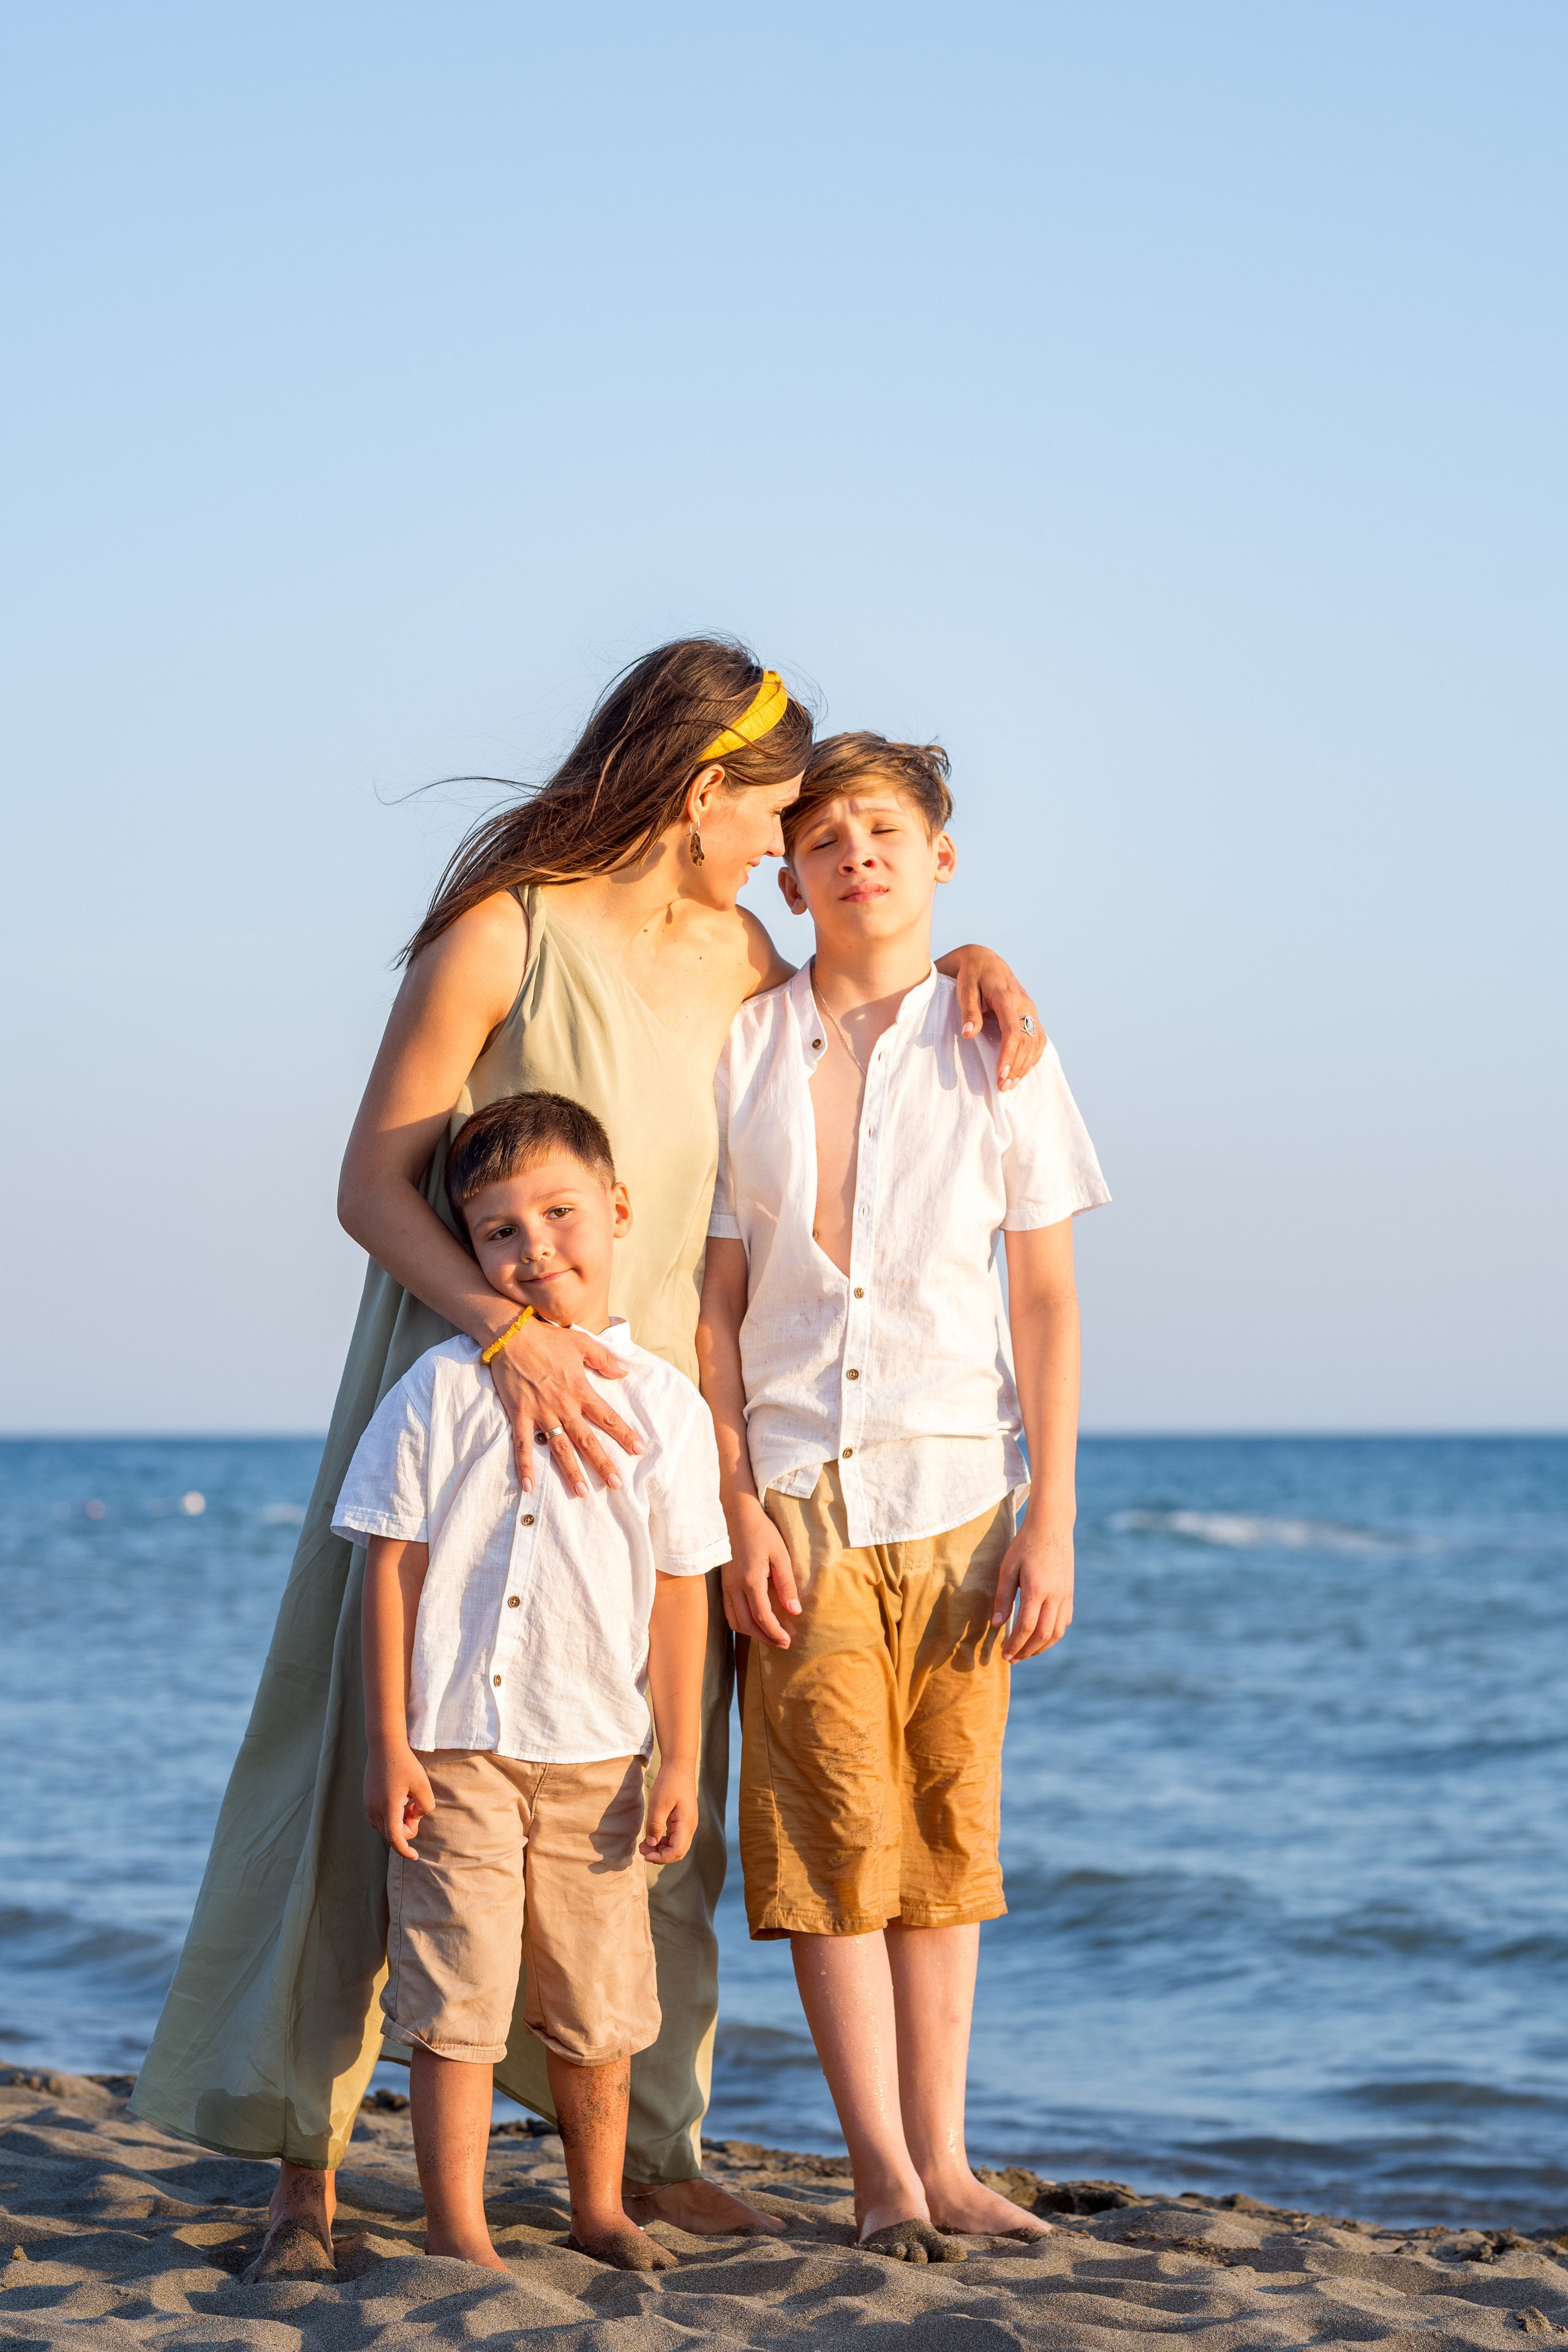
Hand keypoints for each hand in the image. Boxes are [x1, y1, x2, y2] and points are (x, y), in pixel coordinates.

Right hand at [364, 1742, 435, 1860]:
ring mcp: (368, 1806)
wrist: (384, 1747)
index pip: (394, 1838)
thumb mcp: (423, 1784)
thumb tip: (415, 1817)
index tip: (415, 1856)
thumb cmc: (405, 1764)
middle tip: (415, 1807)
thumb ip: (425, 1806)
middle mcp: (374, 1809)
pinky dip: (391, 1816)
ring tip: (408, 1801)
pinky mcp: (367, 1801)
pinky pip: (379, 1819)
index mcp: (388, 1806)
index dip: (404, 1850)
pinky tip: (400, 1800)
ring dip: (399, 1822)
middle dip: (407, 1828)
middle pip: (392, 1833)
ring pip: (385, 1827)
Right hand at [487, 1313, 642, 1496]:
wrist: (511, 1334)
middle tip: (615, 1484)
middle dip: (602, 1463)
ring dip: (570, 1470)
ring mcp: (540, 1412)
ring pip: (558, 1447)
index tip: (638, 1450)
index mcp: (580, 1389)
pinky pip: (522, 1444)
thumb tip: (624, 1373)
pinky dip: (525, 1465)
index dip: (623, 1434)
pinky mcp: (519, 1414)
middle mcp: (563, 1405)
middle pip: (586, 1439)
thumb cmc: (547, 1338)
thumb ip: (604, 1360)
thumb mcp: (582, 1343)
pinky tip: (528, 1486)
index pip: (607, 1416)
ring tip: (581, 1492)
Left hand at [640, 1761, 697, 1863]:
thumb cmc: (670, 1782)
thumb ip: (655, 1826)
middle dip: (660, 1855)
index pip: (677, 1851)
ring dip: (661, 1849)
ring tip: (644, 1845)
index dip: (661, 1858)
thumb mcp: (659, 1804)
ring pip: (676, 1845)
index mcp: (686, 1824)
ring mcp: (688, 1823)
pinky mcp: (683, 1819)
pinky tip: (652, 1837)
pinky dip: (663, 1841)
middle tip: (642, 1851)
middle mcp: (690, 1826)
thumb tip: (651, 1844)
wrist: (679, 1765)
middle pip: (678, 1852)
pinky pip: (675, 1837)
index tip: (645, 1855)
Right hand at [720, 1495, 801, 1647]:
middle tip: (782, 1642)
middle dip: (765, 1637)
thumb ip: (787, 1585)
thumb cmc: (762, 1532)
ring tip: (770, 1634)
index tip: (787, 1641)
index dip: (775, 1633)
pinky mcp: (724, 1584)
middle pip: (746, 1625)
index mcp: (750, 1580)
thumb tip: (795, 1611)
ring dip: (752, 1632)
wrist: (738, 1516)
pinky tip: (755, 1621)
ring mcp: (726, 1586)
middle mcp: (734, 1587)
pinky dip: (742, 1622)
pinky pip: (730, 1612)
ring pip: (735, 1621)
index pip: (762, 1617)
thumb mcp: (781, 1556)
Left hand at [945, 945, 1044, 1089]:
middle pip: (1027, 1040)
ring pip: (1036, 1041)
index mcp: (1008, 997)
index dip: (1009, 1054)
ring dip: (1026, 1065)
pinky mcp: (1031, 1014)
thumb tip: (968, 1033)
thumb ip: (968, 1011)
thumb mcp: (964, 989)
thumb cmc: (971, 975)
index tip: (1001, 1073)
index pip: (1013, 1030)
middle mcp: (1025, 1004)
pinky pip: (1039, 1038)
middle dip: (1016, 1066)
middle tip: (1002, 1086)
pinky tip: (1022, 1071)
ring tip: (1010, 1084)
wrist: (984, 960)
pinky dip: (1033, 1057)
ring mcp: (1030, 1009)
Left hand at [990, 1523, 1073, 1660]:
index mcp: (1037, 1590)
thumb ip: (1003, 1597)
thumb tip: (997, 1624)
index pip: (1026, 1627)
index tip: (1005, 1655)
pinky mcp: (1070, 1593)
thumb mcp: (1007, 1568)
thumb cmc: (1025, 1544)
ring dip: (1041, 1647)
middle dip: (1027, 1651)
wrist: (1052, 1526)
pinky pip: (1065, 1621)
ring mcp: (1066, 1595)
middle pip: (1043, 1635)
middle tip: (1013, 1659)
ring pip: (1058, 1632)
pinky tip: (1041, 1635)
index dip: (1015, 1645)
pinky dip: (1054, 1634)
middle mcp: (1055, 1596)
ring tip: (1026, 1652)